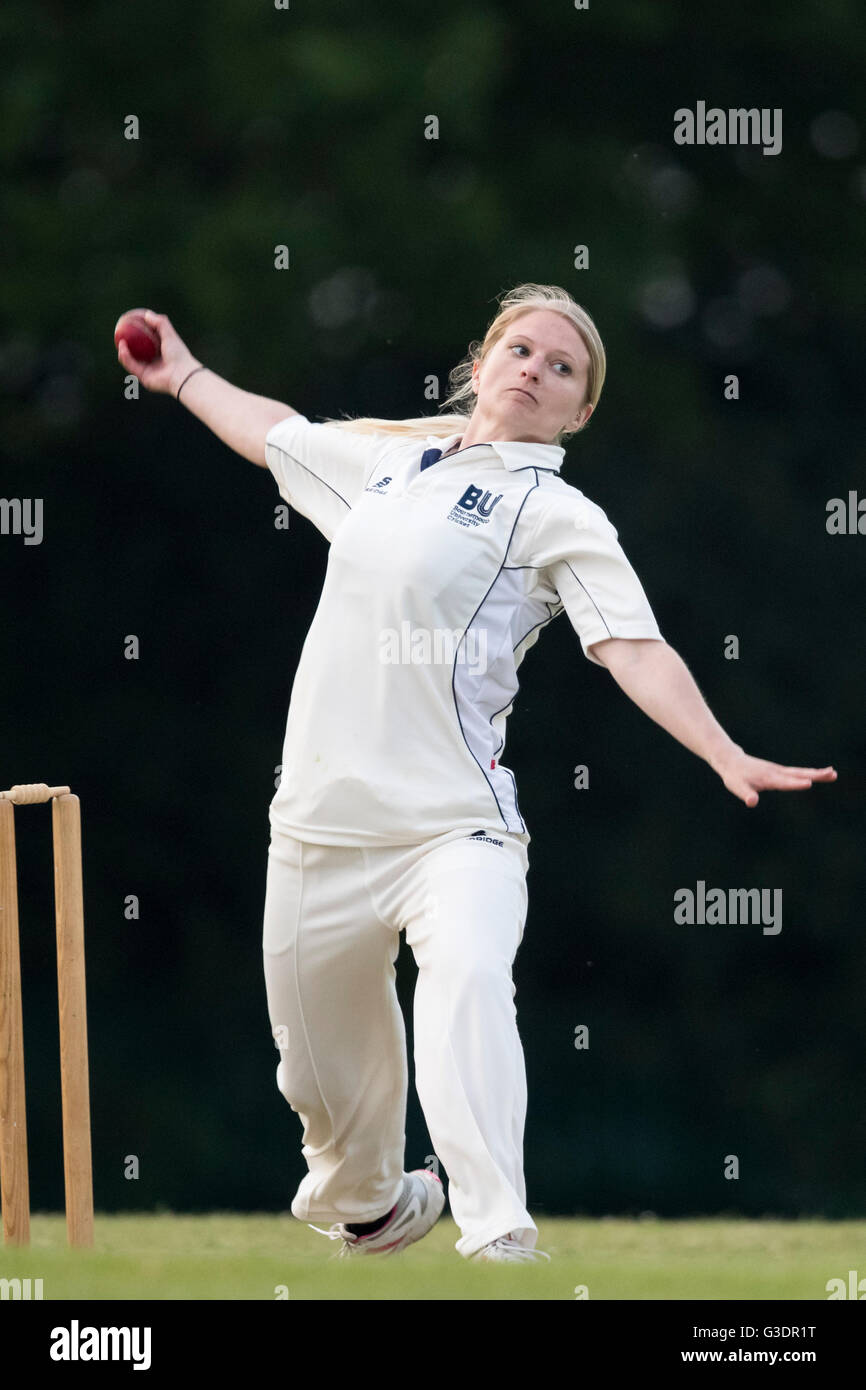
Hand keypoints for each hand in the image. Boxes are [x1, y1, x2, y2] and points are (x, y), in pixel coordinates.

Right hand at [116, 309, 199, 396]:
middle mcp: (154, 359)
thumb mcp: (170, 334)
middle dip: (127, 339)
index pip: (147, 337)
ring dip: (124, 348)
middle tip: (120, 329)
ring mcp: (149, 368)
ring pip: (132, 358)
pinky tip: (122, 347)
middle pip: (137, 348)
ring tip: (120, 338)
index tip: (130, 319)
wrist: (181, 375)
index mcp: (161, 349)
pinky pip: (131, 365)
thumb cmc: (178, 354)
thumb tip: (146, 314)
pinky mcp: (144, 377)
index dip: (138, 328)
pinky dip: (125, 357)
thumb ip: (160, 323)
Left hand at [715, 750, 837, 806]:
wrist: (732, 761)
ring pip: (800, 772)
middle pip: (798, 774)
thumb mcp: (736, 787)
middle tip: (832, 774)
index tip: (809, 783)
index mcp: (768, 778)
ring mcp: (779, 771)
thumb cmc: (734, 776)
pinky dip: (809, 772)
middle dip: (815, 775)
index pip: (784, 782)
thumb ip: (745, 794)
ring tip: (833, 773)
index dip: (796, 783)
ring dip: (817, 773)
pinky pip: (797, 772)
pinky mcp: (779, 771)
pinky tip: (819, 774)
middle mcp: (776, 773)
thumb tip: (752, 802)